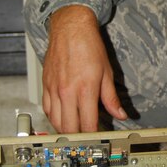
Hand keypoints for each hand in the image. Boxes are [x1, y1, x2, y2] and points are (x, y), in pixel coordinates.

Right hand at [42, 5, 126, 132]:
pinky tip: (62, 116)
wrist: (71, 29)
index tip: (98, 137)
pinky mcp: (45, 85)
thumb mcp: (107, 73)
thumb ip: (111, 97)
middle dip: (79, 136)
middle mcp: (67, 92)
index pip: (88, 124)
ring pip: (55, 121)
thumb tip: (120, 114)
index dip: (94, 135)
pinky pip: (47, 108)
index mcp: (85, 90)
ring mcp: (54, 89)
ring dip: (65, 129)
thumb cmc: (89, 47)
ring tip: (76, 129)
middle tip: (87, 137)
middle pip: (69, 127)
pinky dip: (54, 117)